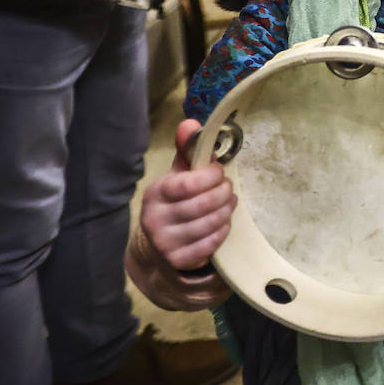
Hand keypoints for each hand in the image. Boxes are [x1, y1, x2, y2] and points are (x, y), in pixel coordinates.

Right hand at [138, 120, 236, 270]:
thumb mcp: (176, 177)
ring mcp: (165, 243)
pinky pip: (212, 243)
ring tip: (229, 202)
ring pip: (211, 223)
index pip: (188, 183)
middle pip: (204, 204)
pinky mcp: (177, 260)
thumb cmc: (174, 204)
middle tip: (228, 188)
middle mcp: (154, 219)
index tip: (219, 172)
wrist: (157, 247)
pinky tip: (223, 222)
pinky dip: (223, 230)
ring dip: (227, 210)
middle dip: (224, 192)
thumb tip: (191, 123)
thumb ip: (186, 152)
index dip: (211, 176)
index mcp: (155, 193)